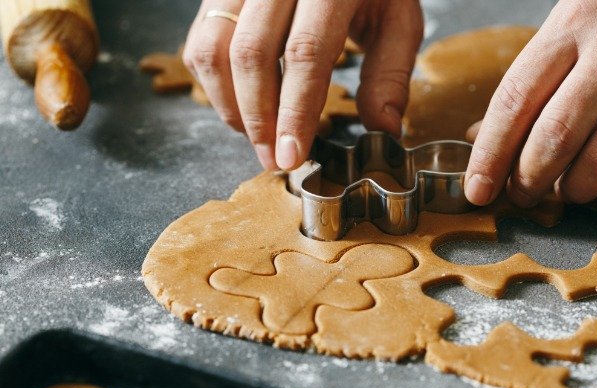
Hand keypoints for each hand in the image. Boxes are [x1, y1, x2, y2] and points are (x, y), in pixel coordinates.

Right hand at [183, 0, 422, 170]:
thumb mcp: (397, 17)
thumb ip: (390, 73)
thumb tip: (384, 129)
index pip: (305, 51)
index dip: (295, 110)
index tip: (292, 155)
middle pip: (251, 54)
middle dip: (259, 119)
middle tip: (273, 159)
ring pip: (214, 48)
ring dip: (230, 105)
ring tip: (257, 136)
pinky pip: (199, 41)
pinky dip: (214, 85)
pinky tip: (242, 105)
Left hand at [464, 0, 596, 207]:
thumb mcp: (572, 26)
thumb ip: (530, 81)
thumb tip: (480, 139)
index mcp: (573, 28)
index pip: (514, 103)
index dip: (490, 156)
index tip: (477, 191)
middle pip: (555, 140)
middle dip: (528, 182)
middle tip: (522, 195)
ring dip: (573, 193)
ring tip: (565, 192)